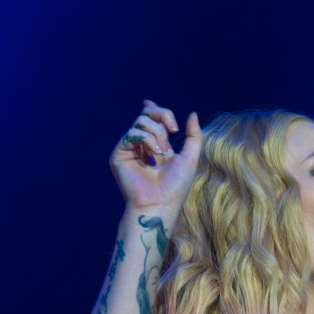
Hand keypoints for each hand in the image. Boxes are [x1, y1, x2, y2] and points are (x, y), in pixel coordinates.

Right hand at [110, 99, 202, 216]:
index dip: (156, 109)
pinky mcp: (119, 155)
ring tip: (163, 153)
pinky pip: (132, 133)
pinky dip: (147, 139)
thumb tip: (192, 113)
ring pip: (141, 121)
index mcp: (156, 148)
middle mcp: (141, 147)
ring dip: (158, 133)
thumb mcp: (190, 158)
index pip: (153, 120)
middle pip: (146, 115)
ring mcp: (129, 151)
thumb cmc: (176, 187)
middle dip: (163, 115)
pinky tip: (155, 153)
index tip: (161, 109)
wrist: (161, 205)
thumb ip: (194, 136)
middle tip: (173, 130)